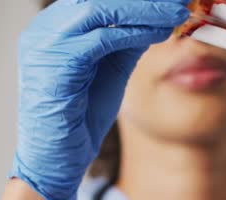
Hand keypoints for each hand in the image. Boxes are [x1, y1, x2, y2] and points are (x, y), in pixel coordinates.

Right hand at [10, 0, 189, 199]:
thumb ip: (127, 40)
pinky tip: (160, 32)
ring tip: (177, 12)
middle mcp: (45, 29)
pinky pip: (101, 39)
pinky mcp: (55, 64)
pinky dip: (134, 32)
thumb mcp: (111, 68)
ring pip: (101, 9)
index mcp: (55, 26)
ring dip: (145, 9)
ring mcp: (46, 43)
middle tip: (180, 0)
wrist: (56, 159)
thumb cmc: (80, 118)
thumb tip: (158, 16)